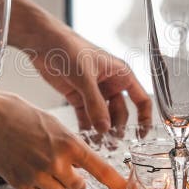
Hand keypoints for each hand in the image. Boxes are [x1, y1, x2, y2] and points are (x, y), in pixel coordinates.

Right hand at [0, 89, 126, 188]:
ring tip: (40, 163)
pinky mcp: (21, 184)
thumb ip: (68, 145)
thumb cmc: (17, 113)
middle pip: (79, 186)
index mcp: (69, 143)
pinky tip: (26, 167)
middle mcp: (57, 162)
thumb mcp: (52, 122)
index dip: (119, 184)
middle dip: (74, 179)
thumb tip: (77, 161)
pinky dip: (36, 186)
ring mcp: (38, 175)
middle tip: (60, 163)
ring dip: (55, 183)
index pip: (101, 169)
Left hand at [29, 26, 152, 134]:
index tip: (140, 135)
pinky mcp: (78, 97)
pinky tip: (86, 139)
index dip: (144, 118)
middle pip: (121, 113)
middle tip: (112, 144)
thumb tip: (105, 128)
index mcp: (121, 74)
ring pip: (103, 117)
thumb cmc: (69, 48)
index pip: (141, 99)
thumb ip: (95, 103)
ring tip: (99, 146)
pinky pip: (87, 117)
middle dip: (117, 129)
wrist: (44, 43)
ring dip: (102, 131)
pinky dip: (87, 128)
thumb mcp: (85, 77)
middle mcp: (110, 84)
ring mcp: (94, 92)